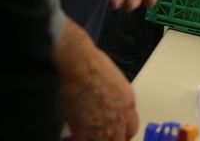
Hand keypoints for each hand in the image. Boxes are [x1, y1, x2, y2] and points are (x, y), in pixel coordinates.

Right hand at [55, 18, 138, 140]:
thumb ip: (115, 100)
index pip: (131, 129)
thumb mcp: (114, 83)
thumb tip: (107, 107)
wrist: (81, 65)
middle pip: (119, 139)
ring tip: (81, 137)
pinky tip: (69, 137)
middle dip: (108, 138)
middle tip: (94, 136)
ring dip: (92, 140)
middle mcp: (120, 117)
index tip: (110, 132)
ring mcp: (105, 126)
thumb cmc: (94, 65)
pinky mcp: (87, 130)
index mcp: (128, 104)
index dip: (120, 133)